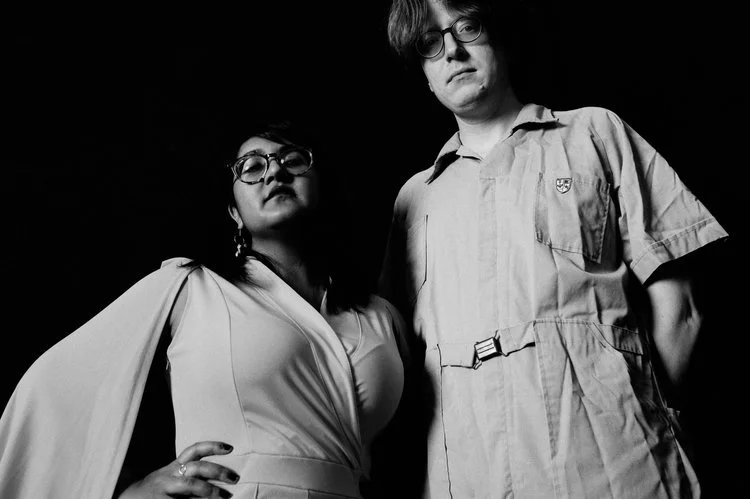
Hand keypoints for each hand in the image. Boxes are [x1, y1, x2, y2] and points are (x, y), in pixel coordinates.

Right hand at [117, 440, 238, 497]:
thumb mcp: (172, 477)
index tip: (230, 447)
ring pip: (192, 485)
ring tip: (226, 497)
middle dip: (218, 471)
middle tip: (235, 478)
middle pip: (198, 467)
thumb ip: (191, 474)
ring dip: (211, 491)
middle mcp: (171, 474)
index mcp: (175, 466)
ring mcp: (166, 488)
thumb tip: (220, 477)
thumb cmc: (157, 490)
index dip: (212, 446)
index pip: (194, 450)